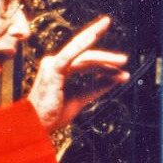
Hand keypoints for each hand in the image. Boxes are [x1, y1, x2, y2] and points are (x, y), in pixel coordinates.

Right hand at [26, 16, 129, 132]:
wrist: (37, 126)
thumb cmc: (54, 114)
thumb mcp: (81, 98)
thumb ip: (98, 87)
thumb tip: (118, 78)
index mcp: (61, 68)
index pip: (86, 61)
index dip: (105, 64)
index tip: (121, 68)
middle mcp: (56, 63)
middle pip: (86, 55)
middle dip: (107, 56)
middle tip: (124, 59)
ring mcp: (53, 64)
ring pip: (83, 57)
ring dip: (104, 58)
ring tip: (121, 61)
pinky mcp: (52, 69)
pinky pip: (70, 56)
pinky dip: (82, 46)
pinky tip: (94, 37)